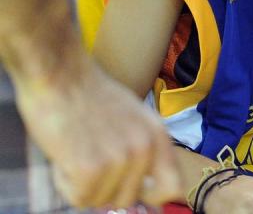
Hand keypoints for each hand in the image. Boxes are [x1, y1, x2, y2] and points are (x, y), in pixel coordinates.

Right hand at [13, 53, 180, 208]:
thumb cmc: (89, 95)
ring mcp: (120, 158)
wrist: (60, 73)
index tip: (135, 194)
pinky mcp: (90, 167)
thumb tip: (145, 191)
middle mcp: (145, 148)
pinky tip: (65, 154)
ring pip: (100, 200)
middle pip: (127, 199)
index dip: (152, 198)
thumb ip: (142, 149)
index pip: (172, 188)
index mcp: (157, 135)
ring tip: (77, 149)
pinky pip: (78, 198)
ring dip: (82, 183)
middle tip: (89, 159)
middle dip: (104, 187)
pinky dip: (65, 182)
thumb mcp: (131, 118)